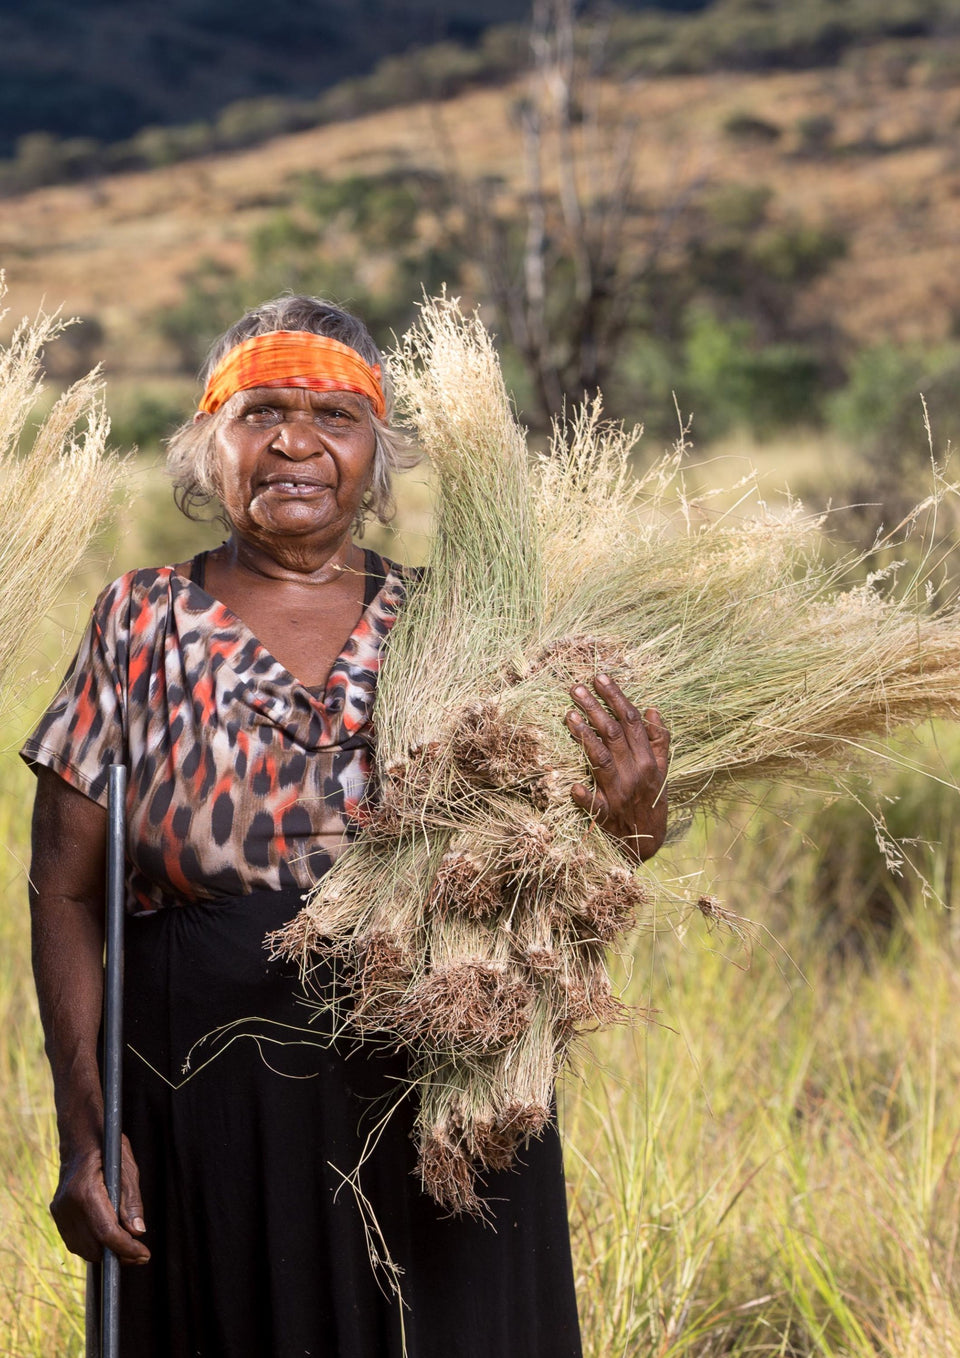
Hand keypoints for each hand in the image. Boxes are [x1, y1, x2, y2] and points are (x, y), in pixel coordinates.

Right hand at [51, 1135, 149, 1264]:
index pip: (107, 1232)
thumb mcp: (127, 1166)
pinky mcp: (57, 1212)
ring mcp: (59, 1210)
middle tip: (141, 1254)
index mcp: (85, 1191)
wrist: (79, 1133)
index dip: (127, 1248)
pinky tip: (109, 1239)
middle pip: (94, 1246)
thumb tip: (137, 1231)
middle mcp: (67, 1204)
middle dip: (118, 1254)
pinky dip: (92, 1243)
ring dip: (105, 1252)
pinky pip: (74, 1239)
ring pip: (82, 1247)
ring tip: (128, 1248)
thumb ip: (131, 1201)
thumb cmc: (107, 1145)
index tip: (144, 1254)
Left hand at [565, 674, 669, 862]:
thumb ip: (658, 740)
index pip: (631, 721)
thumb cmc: (651, 800)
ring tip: (569, 715)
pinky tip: (572, 785)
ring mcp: (620, 794)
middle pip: (613, 734)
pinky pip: (595, 805)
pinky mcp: (606, 815)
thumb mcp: (663, 770)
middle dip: (595, 708)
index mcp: (648, 760)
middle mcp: (635, 773)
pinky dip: (585, 797)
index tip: (599, 678)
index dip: (615, 697)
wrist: (648, 842)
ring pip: (600, 759)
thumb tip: (652, 709)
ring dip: (585, 737)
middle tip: (576, 688)